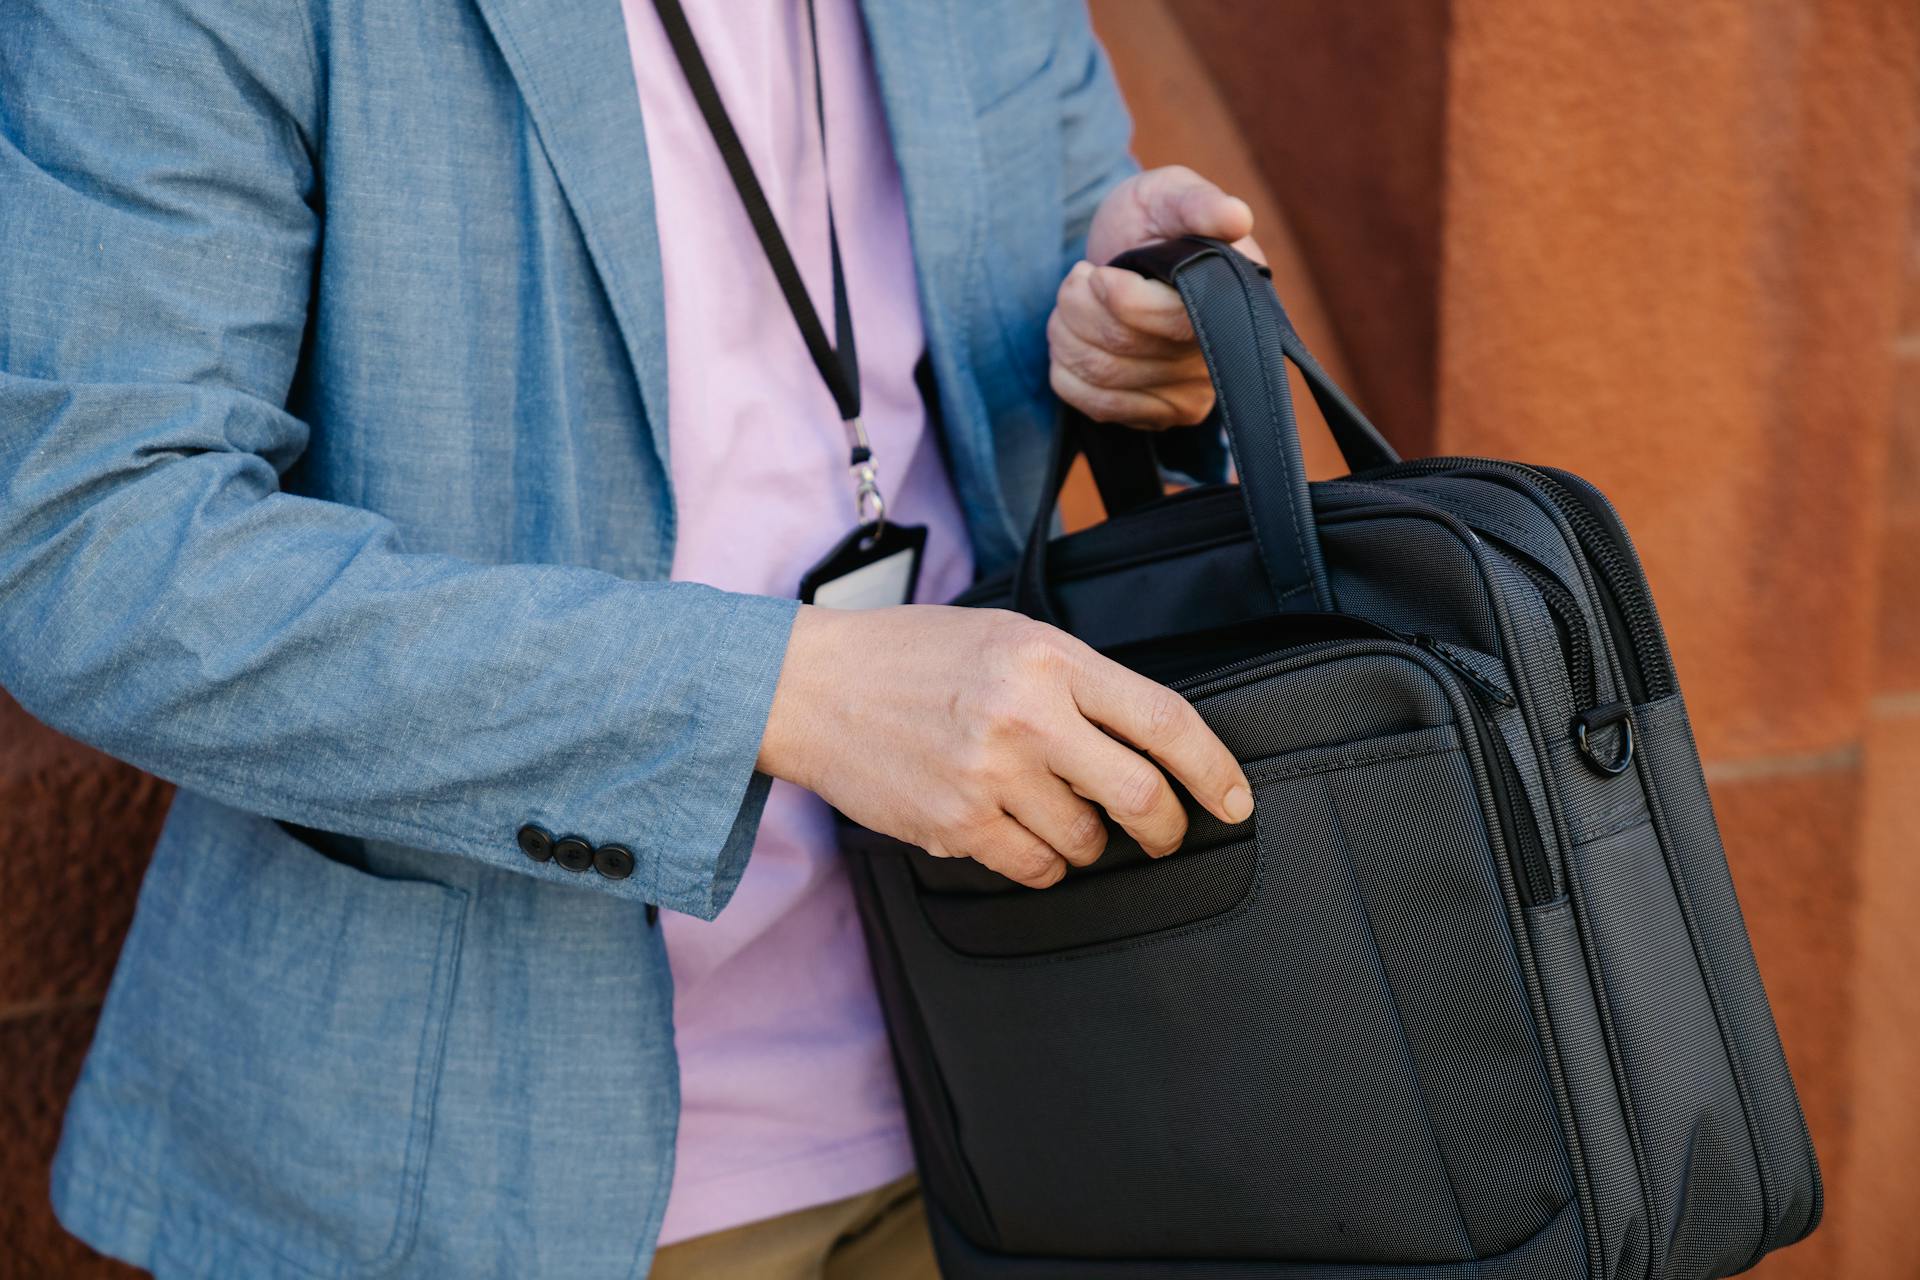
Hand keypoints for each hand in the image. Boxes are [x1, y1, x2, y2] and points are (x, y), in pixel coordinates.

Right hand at [758, 604, 1253, 887]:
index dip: (1214, 770)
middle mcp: (1026, 715)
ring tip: (1052, 809)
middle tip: (1162, 832)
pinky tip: (1016, 830)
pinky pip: (1034, 867)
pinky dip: (1041, 861)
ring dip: (1088, 840)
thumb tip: (1148, 742)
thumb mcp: (1006, 637)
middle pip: (1141, 795)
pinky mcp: (956, 824)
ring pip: (1086, 840)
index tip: (1233, 801)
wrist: (811, 686)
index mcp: (1049, 658)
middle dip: (1165, 826)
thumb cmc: (911, 656)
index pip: (1164, 720)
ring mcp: (990, 774)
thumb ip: (1077, 681)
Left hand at [1048, 165, 1264, 427]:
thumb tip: (1235, 217)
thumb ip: (1198, 203)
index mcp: (1231, 298)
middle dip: (1081, 308)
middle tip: (1078, 279)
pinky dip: (1067, 369)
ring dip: (1067, 334)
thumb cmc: (1156, 220)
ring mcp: (1191, 392)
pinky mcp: (1160, 415)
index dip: (1120, 299)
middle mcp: (1218, 355)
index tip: (1097, 272)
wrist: (1131, 256)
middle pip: (1126, 350)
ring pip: (1104, 377)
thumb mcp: (1171, 195)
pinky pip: (1098, 407)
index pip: (1171, 321)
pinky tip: (1073, 341)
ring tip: (1072, 304)